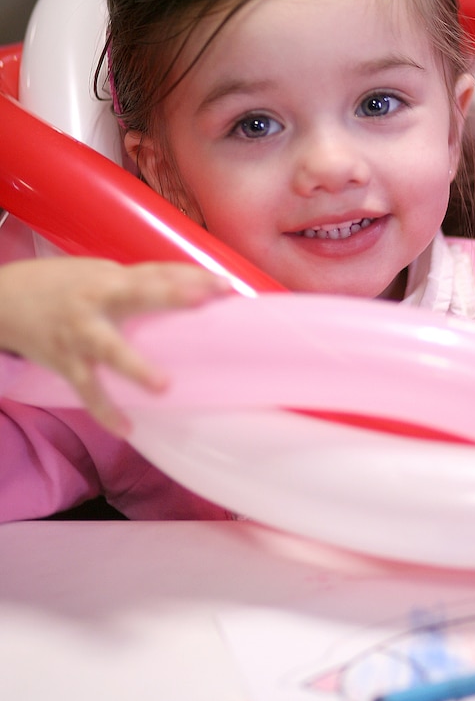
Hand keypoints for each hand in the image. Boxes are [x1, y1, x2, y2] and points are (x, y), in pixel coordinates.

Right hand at [0, 258, 232, 433]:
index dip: (190, 276)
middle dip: (168, 294)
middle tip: (202, 300)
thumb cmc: (62, 287)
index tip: (226, 286)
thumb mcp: (99, 276)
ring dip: (135, 367)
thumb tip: (191, 291)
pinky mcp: (66, 362)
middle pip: (136, 293)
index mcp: (111, 277)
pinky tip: (127, 428)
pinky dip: (106, 411)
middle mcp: (97, 300)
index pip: (157, 272)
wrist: (2, 301)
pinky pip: (88, 390)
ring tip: (163, 388)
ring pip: (109, 349)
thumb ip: (139, 285)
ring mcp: (80, 333)